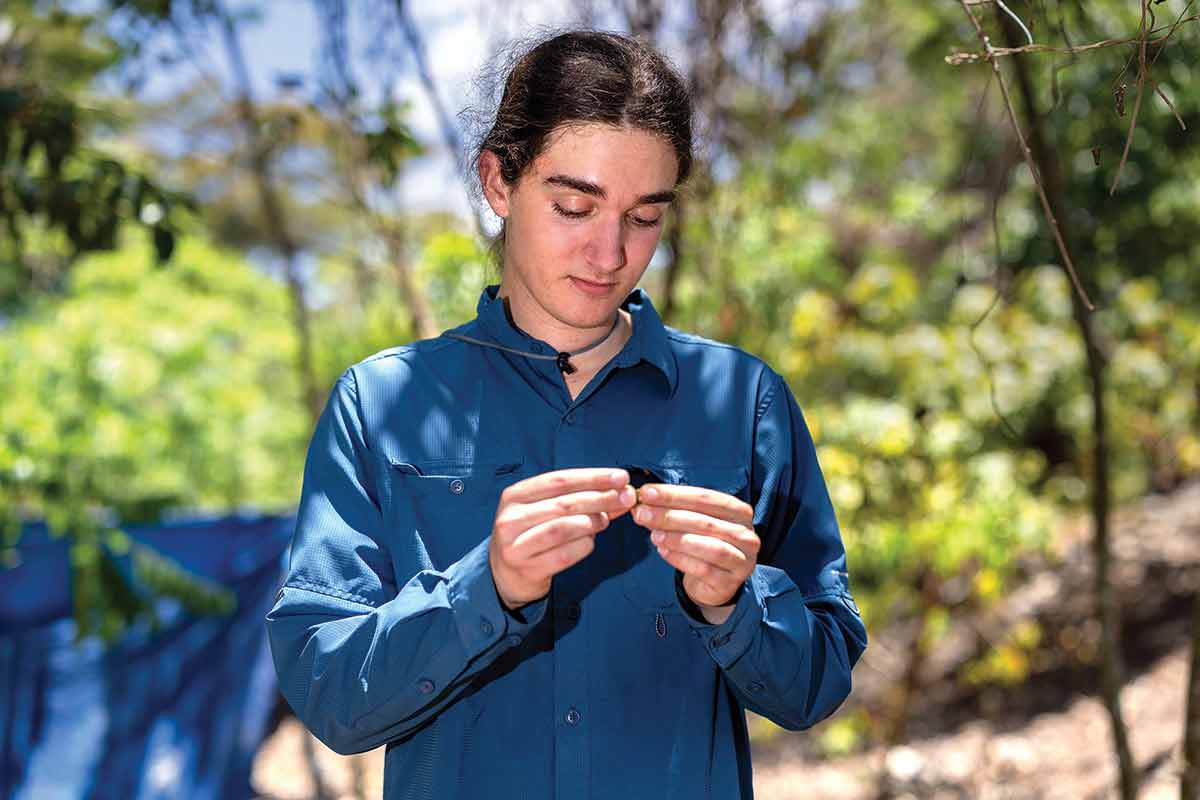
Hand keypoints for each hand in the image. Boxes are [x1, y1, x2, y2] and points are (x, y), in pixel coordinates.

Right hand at [489, 468, 636, 609]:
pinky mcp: (528, 569)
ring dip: (592, 522)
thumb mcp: (546, 510)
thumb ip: (579, 499)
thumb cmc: (532, 534)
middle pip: (564, 504)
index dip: (593, 477)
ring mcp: (516, 545)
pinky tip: (591, 541)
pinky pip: (565, 554)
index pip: (559, 480)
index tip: (621, 477)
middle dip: (600, 498)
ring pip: (564, 528)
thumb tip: (620, 490)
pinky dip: (585, 546)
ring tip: (605, 521)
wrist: (505, 575)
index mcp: (515, 495)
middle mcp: (511, 518)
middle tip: (626, 498)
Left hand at [631, 483, 758, 619]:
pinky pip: (705, 569)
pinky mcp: (730, 582)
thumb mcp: (693, 521)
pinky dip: (681, 559)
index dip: (675, 494)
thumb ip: (674, 508)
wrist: (712, 582)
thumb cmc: (702, 543)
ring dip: (677, 539)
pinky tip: (663, 552)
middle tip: (642, 513)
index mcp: (739, 511)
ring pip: (709, 546)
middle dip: (669, 515)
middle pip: (705, 521)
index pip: (706, 498)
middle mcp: (746, 534)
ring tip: (653, 535)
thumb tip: (643, 499)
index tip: (647, 492)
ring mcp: (742, 560)